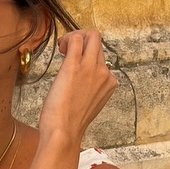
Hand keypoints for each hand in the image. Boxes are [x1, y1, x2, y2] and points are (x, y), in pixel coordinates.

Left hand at [36, 29, 116, 146]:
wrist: (64, 132)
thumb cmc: (69, 124)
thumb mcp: (88, 104)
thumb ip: (88, 89)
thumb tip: (78, 81)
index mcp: (109, 83)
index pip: (101, 58)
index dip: (86, 56)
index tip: (73, 62)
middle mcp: (104, 73)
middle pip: (98, 42)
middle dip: (82, 39)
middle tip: (67, 49)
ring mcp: (91, 68)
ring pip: (91, 36)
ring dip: (75, 36)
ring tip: (63, 48)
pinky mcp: (74, 66)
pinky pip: (76, 39)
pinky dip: (67, 38)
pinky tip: (60, 48)